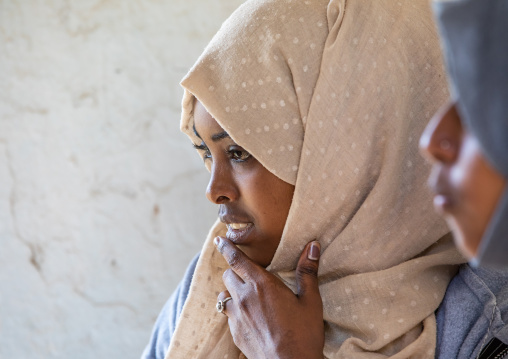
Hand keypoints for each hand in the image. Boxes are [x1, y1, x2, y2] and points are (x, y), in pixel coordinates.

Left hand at [214, 236, 323, 358]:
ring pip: (224, 295)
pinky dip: (234, 310)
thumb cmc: (304, 334)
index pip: (236, 259)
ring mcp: (237, 316)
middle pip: (228, 274)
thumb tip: (312, 246)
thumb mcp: (310, 301)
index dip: (226, 247)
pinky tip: (248, 316)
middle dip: (234, 270)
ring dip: (232, 291)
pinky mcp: (235, 333)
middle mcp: (244, 297)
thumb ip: (307, 272)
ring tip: (245, 295)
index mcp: (261, 284)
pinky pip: (228, 314)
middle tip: (245, 272)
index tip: (219, 238)